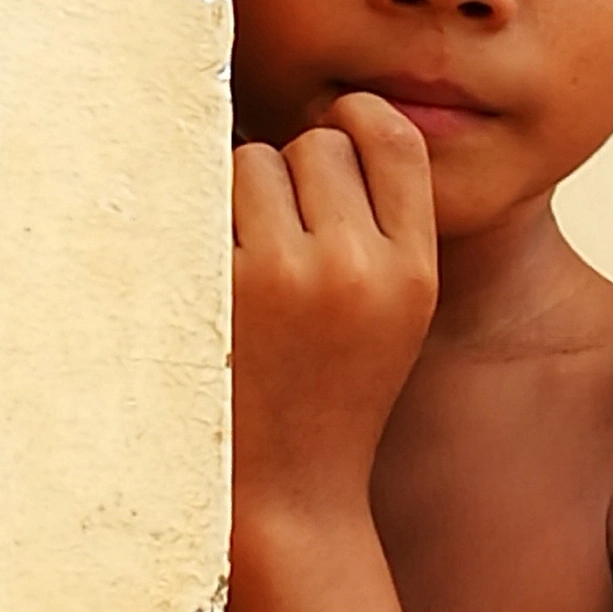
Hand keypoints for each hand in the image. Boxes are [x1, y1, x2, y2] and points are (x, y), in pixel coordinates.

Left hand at [231, 91, 437, 516]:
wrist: (288, 491)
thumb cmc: (334, 393)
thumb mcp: (398, 313)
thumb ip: (385, 227)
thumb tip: (331, 122)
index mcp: (413, 271)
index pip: (392, 139)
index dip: (355, 119)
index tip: (331, 131)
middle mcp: (357, 267)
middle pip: (316, 145)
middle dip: (292, 174)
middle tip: (278, 234)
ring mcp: (285, 277)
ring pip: (253, 161)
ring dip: (240, 193)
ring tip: (245, 258)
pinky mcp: (219, 291)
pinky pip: (201, 202)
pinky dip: (199, 225)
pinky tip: (206, 271)